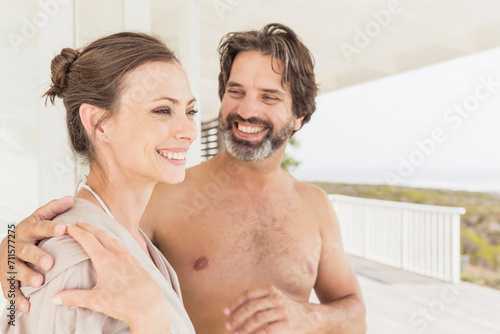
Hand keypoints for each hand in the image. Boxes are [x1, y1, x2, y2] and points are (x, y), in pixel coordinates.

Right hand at [0, 196, 71, 311]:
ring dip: (27, 276)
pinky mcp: (5, 278)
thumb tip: (70, 197)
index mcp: (26, 228)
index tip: (64, 228)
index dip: (50, 228)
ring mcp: (9, 262)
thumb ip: (53, 209)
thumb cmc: (31, 232)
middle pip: (26, 250)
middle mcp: (16, 245)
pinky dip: (17, 298)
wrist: (6, 245)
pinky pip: (9, 289)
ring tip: (39, 282)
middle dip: (37, 256)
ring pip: (16, 270)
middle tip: (50, 263)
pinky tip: (27, 306)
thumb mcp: (39, 217)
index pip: (39, 226)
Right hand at [51, 222, 171, 333]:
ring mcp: (129, 257)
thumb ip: (74, 297)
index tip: (68, 226)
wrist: (150, 306)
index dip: (76, 232)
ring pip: (113, 239)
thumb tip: (54, 298)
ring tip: (94, 231)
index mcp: (106, 260)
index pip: (88, 240)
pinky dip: (113, 240)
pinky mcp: (137, 262)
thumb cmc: (124, 303)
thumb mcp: (96, 301)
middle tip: (78, 222)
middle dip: (88, 227)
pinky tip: (114, 245)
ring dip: (101, 233)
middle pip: (101, 235)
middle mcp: (118, 255)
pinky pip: (123, 246)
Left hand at [224, 285, 316, 333]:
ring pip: (257, 319)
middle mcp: (276, 298)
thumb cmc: (285, 309)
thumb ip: (257, 300)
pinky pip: (266, 330)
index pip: (249, 294)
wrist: (308, 317)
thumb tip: (233, 311)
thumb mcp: (273, 298)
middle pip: (251, 307)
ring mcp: (282, 311)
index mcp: (271, 290)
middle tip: (228, 325)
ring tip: (236, 333)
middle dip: (237, 317)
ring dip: (244, 327)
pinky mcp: (286, 324)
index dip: (235, 302)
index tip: (225, 311)